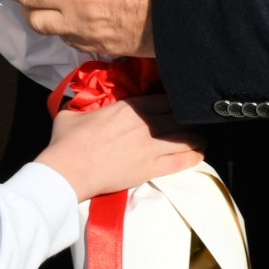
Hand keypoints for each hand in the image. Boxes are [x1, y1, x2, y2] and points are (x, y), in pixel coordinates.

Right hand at [35, 96, 202, 199]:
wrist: (68, 170)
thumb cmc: (67, 141)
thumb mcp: (72, 113)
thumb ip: (82, 104)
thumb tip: (77, 102)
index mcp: (128, 107)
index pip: (163, 98)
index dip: (174, 101)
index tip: (177, 105)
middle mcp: (144, 123)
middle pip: (178, 116)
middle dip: (187, 117)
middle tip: (192, 121)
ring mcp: (150, 146)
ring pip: (185, 137)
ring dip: (196, 136)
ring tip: (201, 137)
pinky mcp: (151, 168)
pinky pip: (181, 160)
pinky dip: (194, 156)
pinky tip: (200, 153)